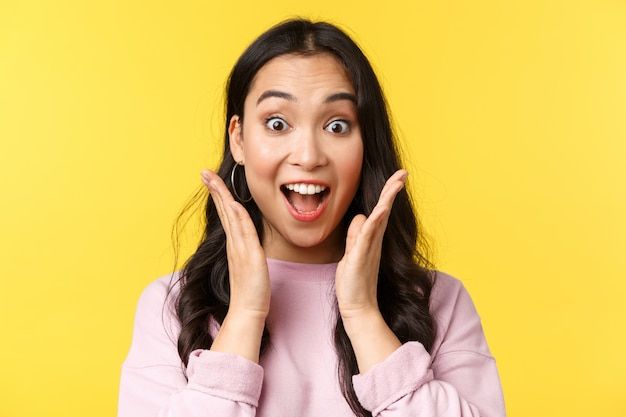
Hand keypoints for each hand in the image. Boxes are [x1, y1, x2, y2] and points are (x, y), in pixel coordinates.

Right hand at [200, 169, 270, 319]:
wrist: (248, 311)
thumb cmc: (250, 291)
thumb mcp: (248, 265)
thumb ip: (245, 251)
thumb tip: (247, 241)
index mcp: (234, 244)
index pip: (226, 214)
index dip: (219, 196)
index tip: (211, 180)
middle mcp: (234, 243)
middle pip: (224, 210)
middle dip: (215, 190)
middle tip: (204, 172)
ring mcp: (240, 249)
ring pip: (231, 216)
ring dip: (222, 196)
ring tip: (212, 179)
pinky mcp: (250, 256)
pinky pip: (244, 232)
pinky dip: (238, 216)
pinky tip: (233, 204)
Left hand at [335, 169, 407, 319]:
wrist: (357, 306)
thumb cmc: (354, 282)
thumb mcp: (351, 252)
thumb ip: (355, 235)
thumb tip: (360, 217)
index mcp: (371, 238)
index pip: (380, 210)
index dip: (388, 193)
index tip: (398, 176)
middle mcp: (373, 240)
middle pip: (384, 210)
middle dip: (392, 190)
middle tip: (403, 173)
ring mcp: (369, 248)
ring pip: (379, 219)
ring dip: (387, 200)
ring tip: (396, 183)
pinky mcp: (361, 257)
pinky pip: (368, 235)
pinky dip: (374, 221)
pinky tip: (381, 210)